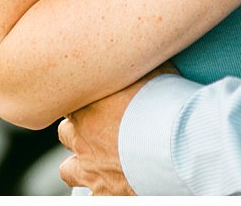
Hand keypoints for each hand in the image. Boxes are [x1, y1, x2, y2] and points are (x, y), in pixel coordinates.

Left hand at [55, 62, 178, 195]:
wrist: (174, 146)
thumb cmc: (166, 104)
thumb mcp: (154, 71)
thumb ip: (139, 65)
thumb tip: (144, 50)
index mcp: (87, 103)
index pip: (69, 96)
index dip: (85, 98)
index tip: (101, 97)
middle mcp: (82, 137)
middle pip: (66, 132)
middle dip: (79, 131)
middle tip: (101, 128)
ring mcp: (90, 169)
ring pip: (68, 170)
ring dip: (80, 166)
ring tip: (101, 162)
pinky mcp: (104, 194)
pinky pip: (91, 198)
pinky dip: (101, 193)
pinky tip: (114, 187)